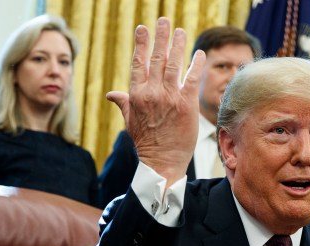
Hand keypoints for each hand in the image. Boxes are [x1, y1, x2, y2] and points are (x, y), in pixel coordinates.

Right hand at [106, 17, 205, 186]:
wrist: (162, 162)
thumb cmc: (146, 143)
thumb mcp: (130, 122)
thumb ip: (123, 103)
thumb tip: (111, 94)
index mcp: (136, 95)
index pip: (138, 63)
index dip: (141, 44)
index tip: (142, 28)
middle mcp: (152, 93)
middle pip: (157, 58)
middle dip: (161, 37)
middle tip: (164, 21)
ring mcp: (169, 98)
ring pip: (174, 64)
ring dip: (178, 45)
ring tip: (181, 31)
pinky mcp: (186, 105)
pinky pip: (191, 79)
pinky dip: (195, 65)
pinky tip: (198, 54)